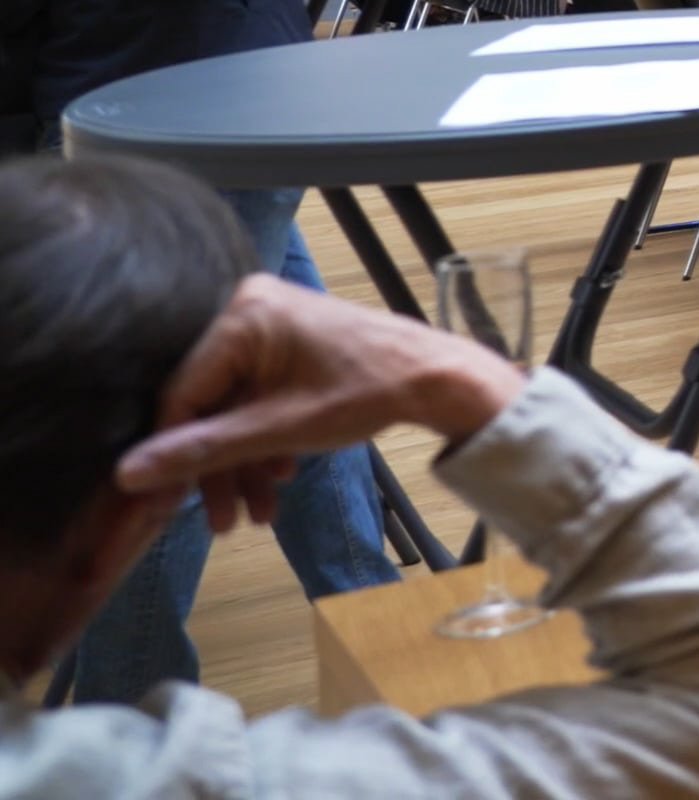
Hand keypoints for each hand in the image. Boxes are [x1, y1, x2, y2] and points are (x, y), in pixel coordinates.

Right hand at [116, 276, 523, 532]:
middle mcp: (249, 310)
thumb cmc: (364, 394)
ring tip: (257, 513)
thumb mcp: (278, 430)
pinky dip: (267, 438)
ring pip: (236, 407)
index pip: (183, 394)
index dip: (173, 454)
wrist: (438, 379)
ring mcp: (272, 326)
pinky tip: (279, 477)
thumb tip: (128, 475)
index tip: (165, 506)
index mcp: (242, 316)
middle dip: (220, 467)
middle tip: (221, 521)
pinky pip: (261, 396)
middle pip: (210, 404)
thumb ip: (203, 451)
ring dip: (245, 462)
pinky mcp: (291, 345)